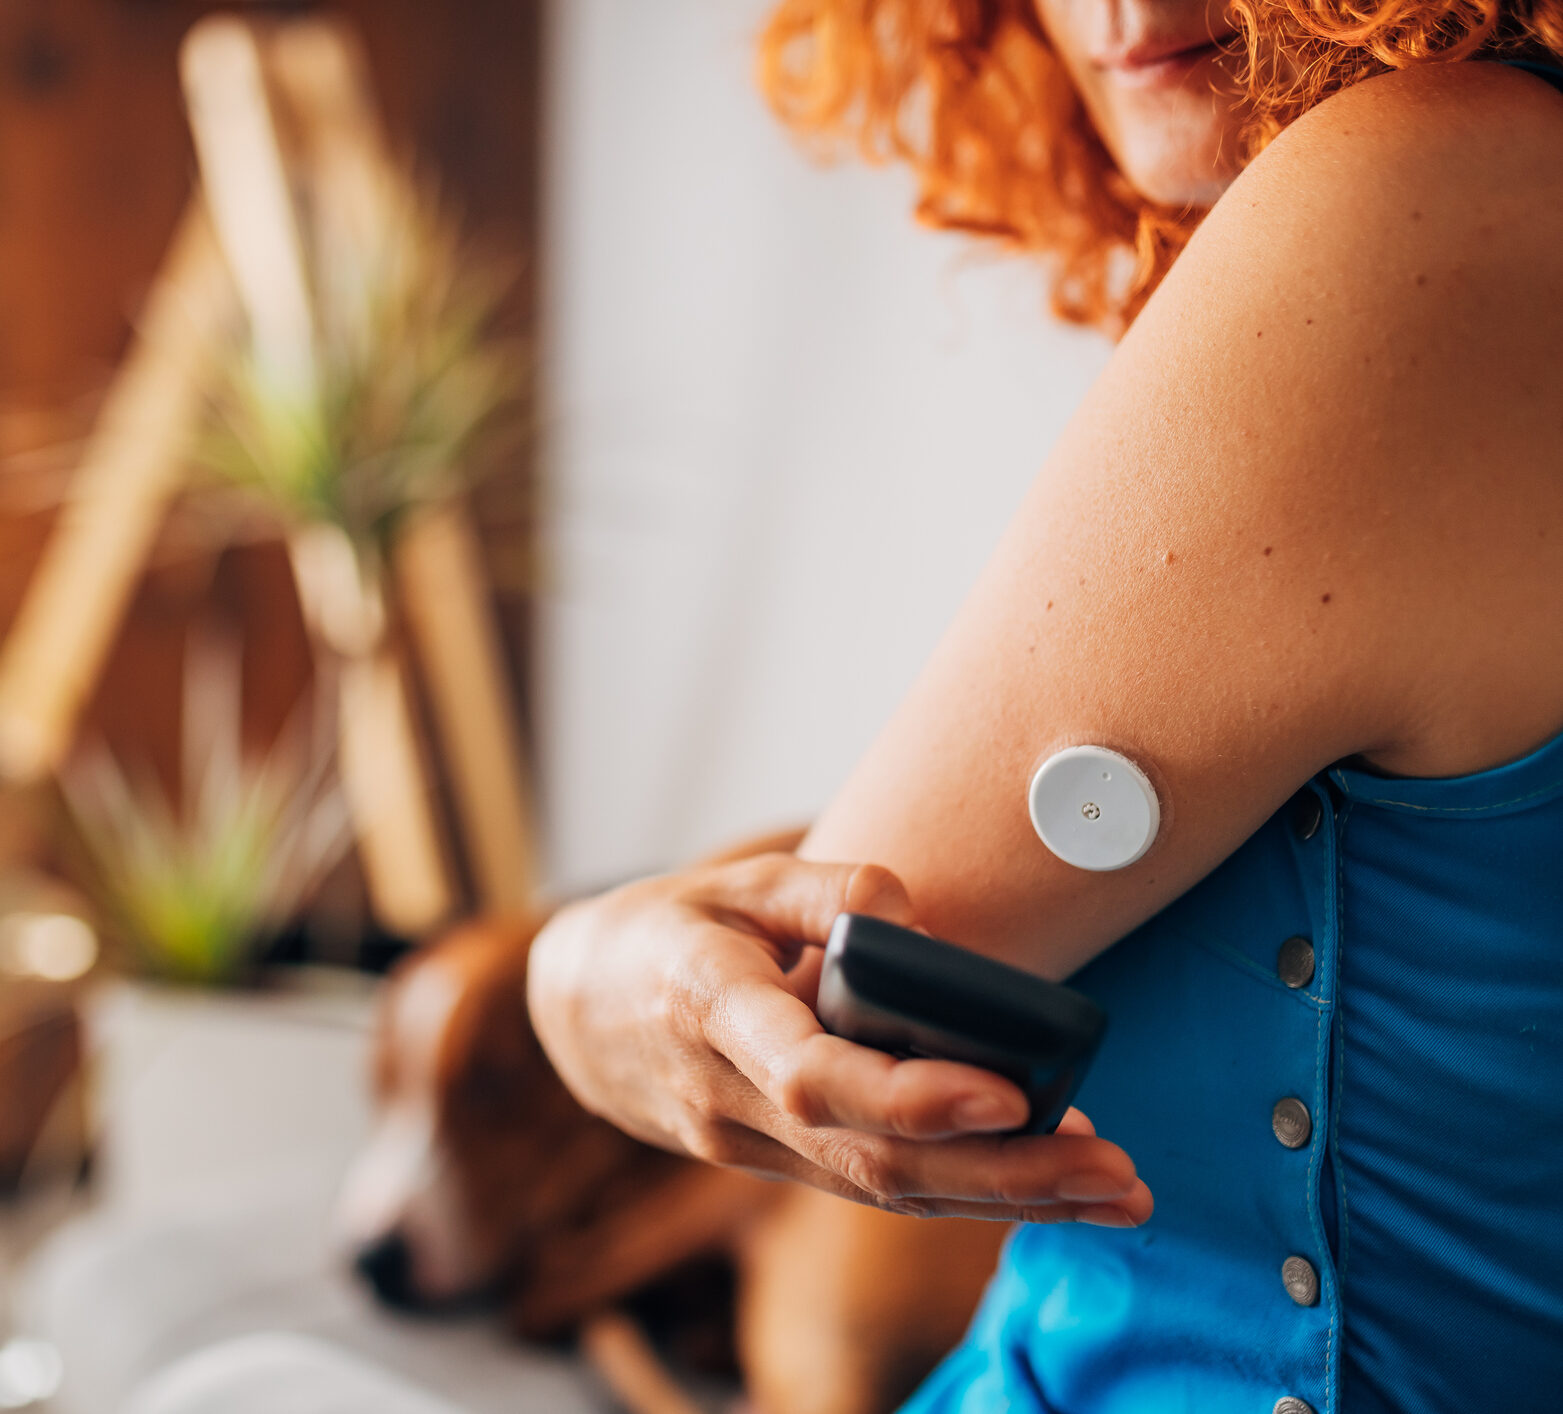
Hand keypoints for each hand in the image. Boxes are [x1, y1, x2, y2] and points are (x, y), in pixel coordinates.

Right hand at [526, 853, 1152, 1225]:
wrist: (579, 1014)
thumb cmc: (660, 933)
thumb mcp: (725, 882)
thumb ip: (814, 889)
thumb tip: (908, 913)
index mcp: (712, 1013)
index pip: (812, 1076)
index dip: (909, 1095)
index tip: (1005, 1093)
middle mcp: (730, 1101)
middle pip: (873, 1163)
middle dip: (1002, 1174)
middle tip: (1112, 1172)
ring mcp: (749, 1147)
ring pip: (884, 1194)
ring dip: (1003, 1198)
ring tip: (1112, 1191)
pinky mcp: (774, 1164)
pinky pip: (872, 1190)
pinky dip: (962, 1192)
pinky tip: (1041, 1187)